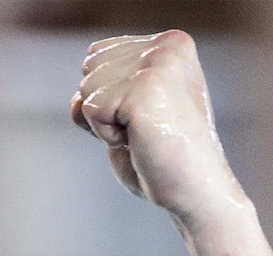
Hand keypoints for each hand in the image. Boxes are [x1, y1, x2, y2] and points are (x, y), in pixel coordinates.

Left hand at [70, 31, 242, 225]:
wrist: (197, 194)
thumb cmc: (166, 160)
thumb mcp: (130, 115)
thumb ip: (101, 93)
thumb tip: (76, 102)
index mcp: (171, 44)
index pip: (99, 55)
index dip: (111, 96)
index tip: (149, 118)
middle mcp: (167, 47)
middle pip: (89, 67)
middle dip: (107, 108)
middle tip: (146, 131)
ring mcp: (157, 65)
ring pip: (86, 87)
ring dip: (107, 123)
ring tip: (145, 136)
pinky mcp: (143, 90)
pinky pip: (89, 109)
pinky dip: (105, 135)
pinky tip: (139, 142)